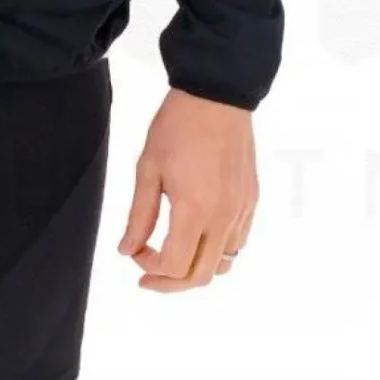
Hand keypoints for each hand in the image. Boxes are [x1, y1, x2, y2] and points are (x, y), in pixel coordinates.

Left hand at [117, 87, 256, 289]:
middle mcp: (224, 217)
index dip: (150, 269)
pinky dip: (217, 251)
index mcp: (195, 210)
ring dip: (196, 268)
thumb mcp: (147, 169)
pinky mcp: (251, 201)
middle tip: (149, 274)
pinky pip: (238, 242)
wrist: (216, 96)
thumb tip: (127, 249)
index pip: (175, 266)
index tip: (135, 252)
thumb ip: (138, 216)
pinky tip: (197, 236)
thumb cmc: (177, 127)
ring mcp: (242, 210)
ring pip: (224, 264)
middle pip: (201, 276)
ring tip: (174, 255)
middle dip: (171, 282)